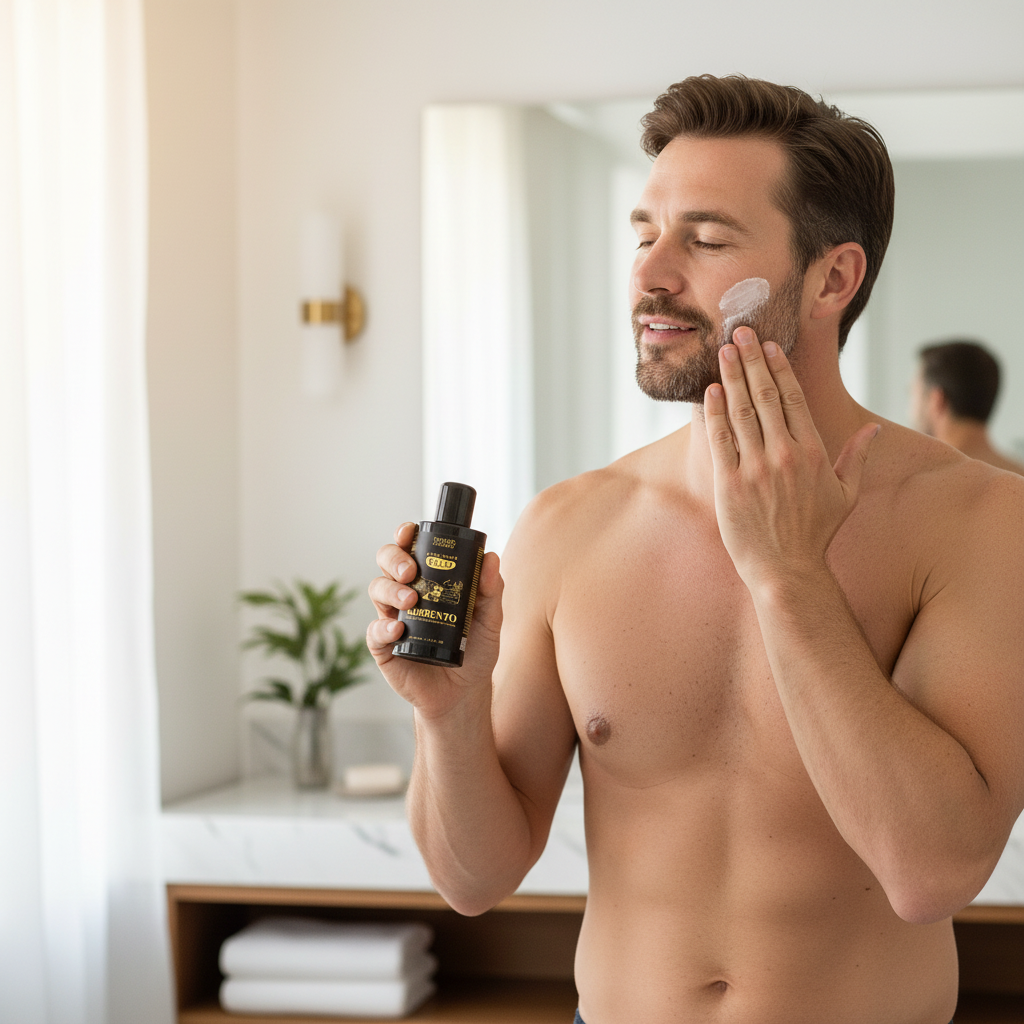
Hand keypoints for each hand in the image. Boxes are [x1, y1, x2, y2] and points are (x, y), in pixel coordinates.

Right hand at [367, 522, 503, 717]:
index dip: (405, 536)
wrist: (464, 694)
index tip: (410, 533)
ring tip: (410, 601)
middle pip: (386, 562)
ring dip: (391, 590)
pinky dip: (383, 628)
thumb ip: (491, 591)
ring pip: (376, 590)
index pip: (411, 549)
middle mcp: (406, 594)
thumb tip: (491, 558)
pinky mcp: (384, 647)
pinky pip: (374, 632)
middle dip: (393, 559)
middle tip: (411, 571)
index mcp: (428, 581)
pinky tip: (397, 630)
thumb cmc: (475, 653)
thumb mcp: (489, 621)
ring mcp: (392, 619)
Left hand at [703, 327, 879, 591]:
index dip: (779, 368)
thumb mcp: (846, 495)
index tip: (769, 346)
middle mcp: (785, 455)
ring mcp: (755, 469)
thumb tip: (873, 432)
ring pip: (741, 412)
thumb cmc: (816, 533)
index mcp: (813, 453)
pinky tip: (711, 390)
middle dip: (752, 360)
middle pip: (765, 396)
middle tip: (740, 332)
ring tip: (724, 351)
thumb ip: (857, 459)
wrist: (787, 570)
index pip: (794, 399)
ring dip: (731, 377)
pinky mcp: (730, 484)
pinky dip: (715, 412)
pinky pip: (720, 440)